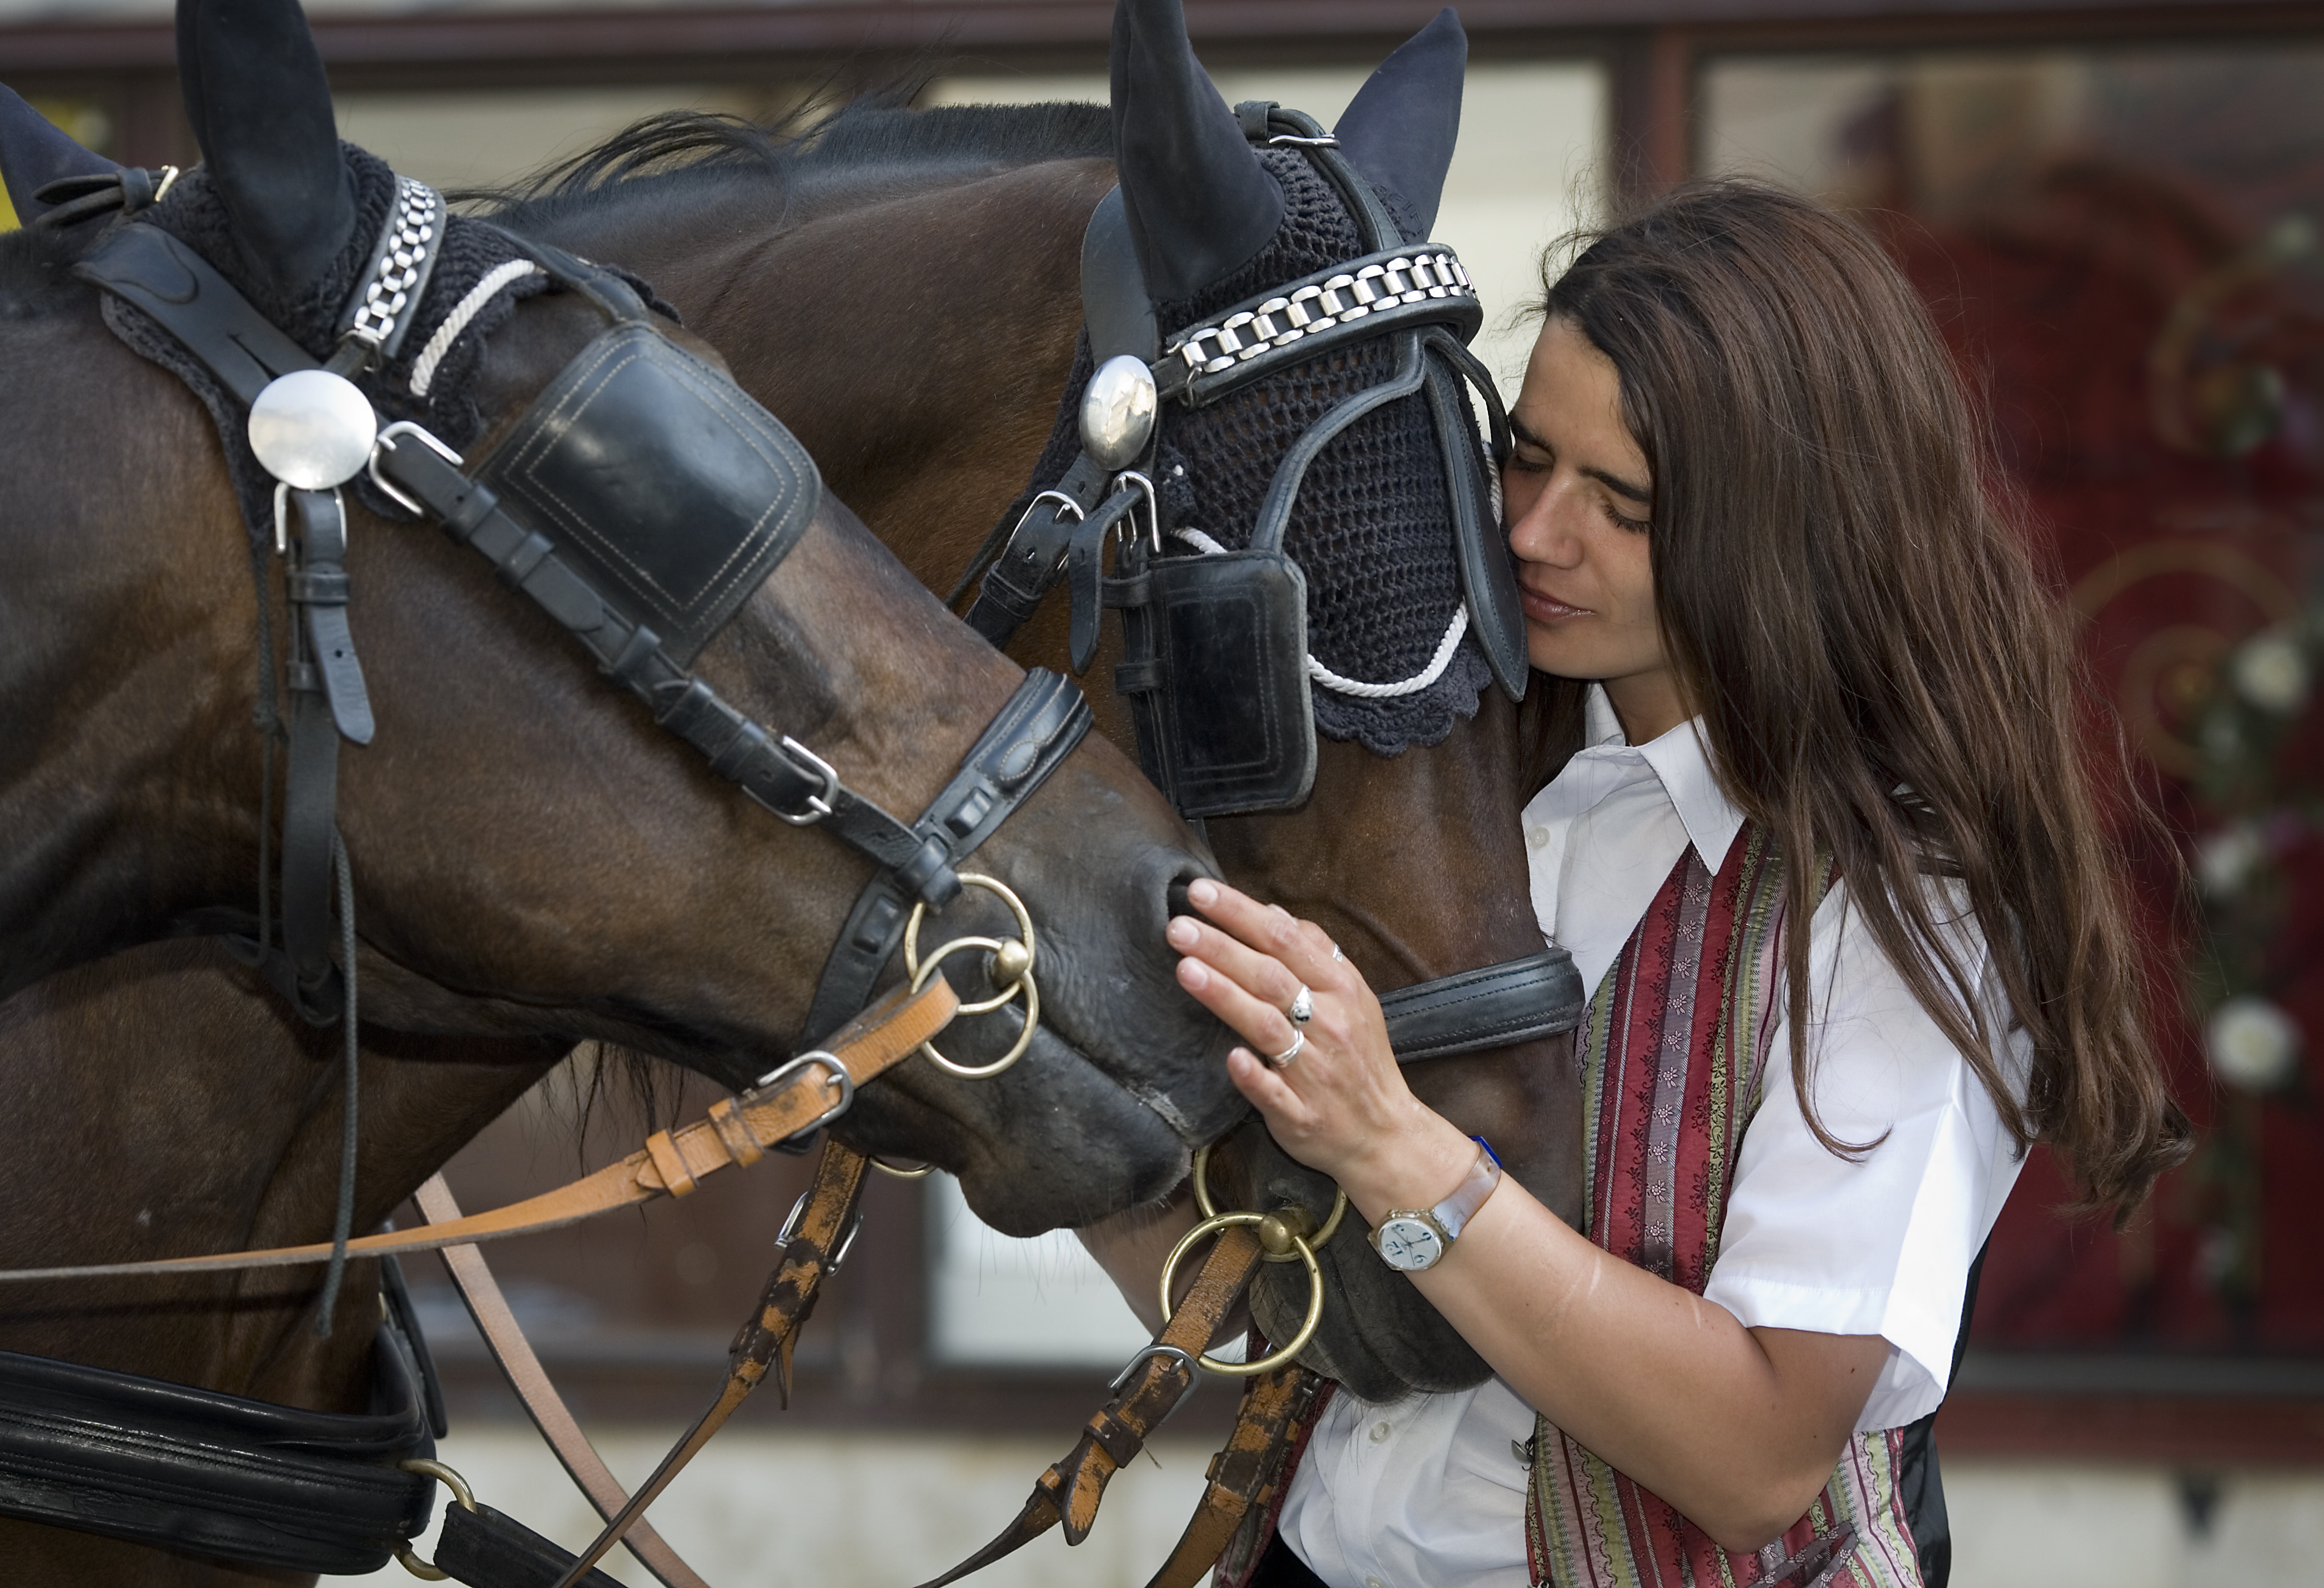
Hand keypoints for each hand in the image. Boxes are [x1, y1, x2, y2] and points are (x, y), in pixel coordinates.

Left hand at [1167, 879, 1472, 1211]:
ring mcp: (1315, 1071)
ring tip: (1185, 969)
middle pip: (1270, 976)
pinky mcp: (1301, 1114)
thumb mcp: (1353, 996)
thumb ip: (1315, 952)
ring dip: (1226, 996)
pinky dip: (1254, 1075)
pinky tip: (1231, 1058)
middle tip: (1178, 926)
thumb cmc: (1359, 1058)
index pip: (1285, 939)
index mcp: (1341, 988)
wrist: (1385, 1135)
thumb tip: (1272, 912)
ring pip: (1268, 1026)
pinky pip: (1274, 1092)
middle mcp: (1330, 1024)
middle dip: (1222, 947)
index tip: (1199, 892)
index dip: (1241, 913)